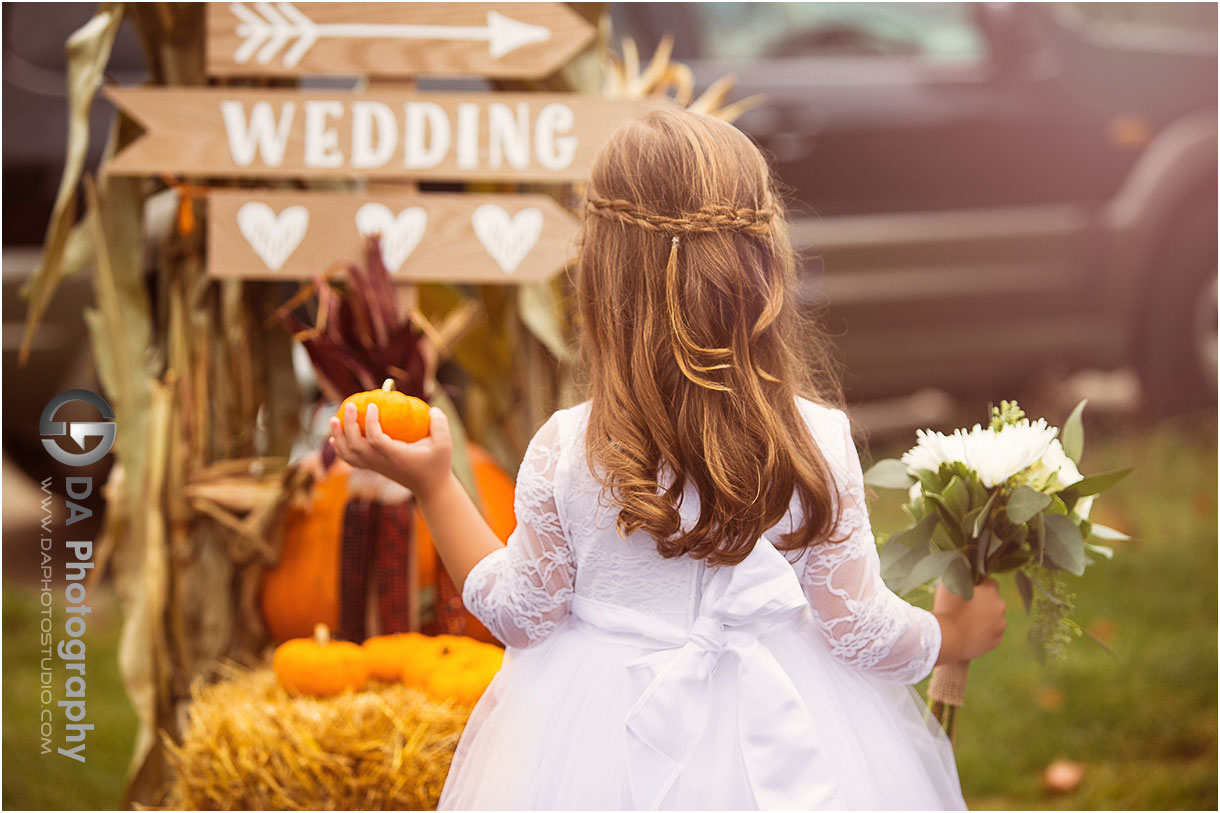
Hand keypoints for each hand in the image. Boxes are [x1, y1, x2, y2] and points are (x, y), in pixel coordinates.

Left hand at [329, 402, 451, 497]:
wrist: (429, 488)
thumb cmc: (437, 465)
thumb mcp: (444, 445)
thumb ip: (440, 424)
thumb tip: (431, 408)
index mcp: (395, 456)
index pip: (375, 440)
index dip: (370, 422)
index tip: (372, 405)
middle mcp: (380, 462)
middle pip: (355, 445)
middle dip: (348, 424)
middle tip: (349, 405)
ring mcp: (374, 467)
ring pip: (348, 454)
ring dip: (338, 437)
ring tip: (334, 419)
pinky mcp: (373, 468)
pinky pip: (350, 459)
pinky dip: (339, 449)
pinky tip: (333, 438)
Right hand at [933, 578, 1006, 662]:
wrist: (947, 639)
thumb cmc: (947, 608)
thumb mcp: (949, 583)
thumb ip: (961, 574)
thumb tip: (965, 567)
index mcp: (991, 591)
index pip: (990, 583)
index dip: (979, 586)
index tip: (968, 592)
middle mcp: (1001, 607)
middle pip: (993, 601)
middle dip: (983, 603)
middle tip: (965, 608)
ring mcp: (1000, 626)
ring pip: (994, 618)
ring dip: (984, 618)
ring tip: (966, 622)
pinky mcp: (997, 641)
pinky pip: (992, 633)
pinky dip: (984, 632)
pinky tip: (970, 633)